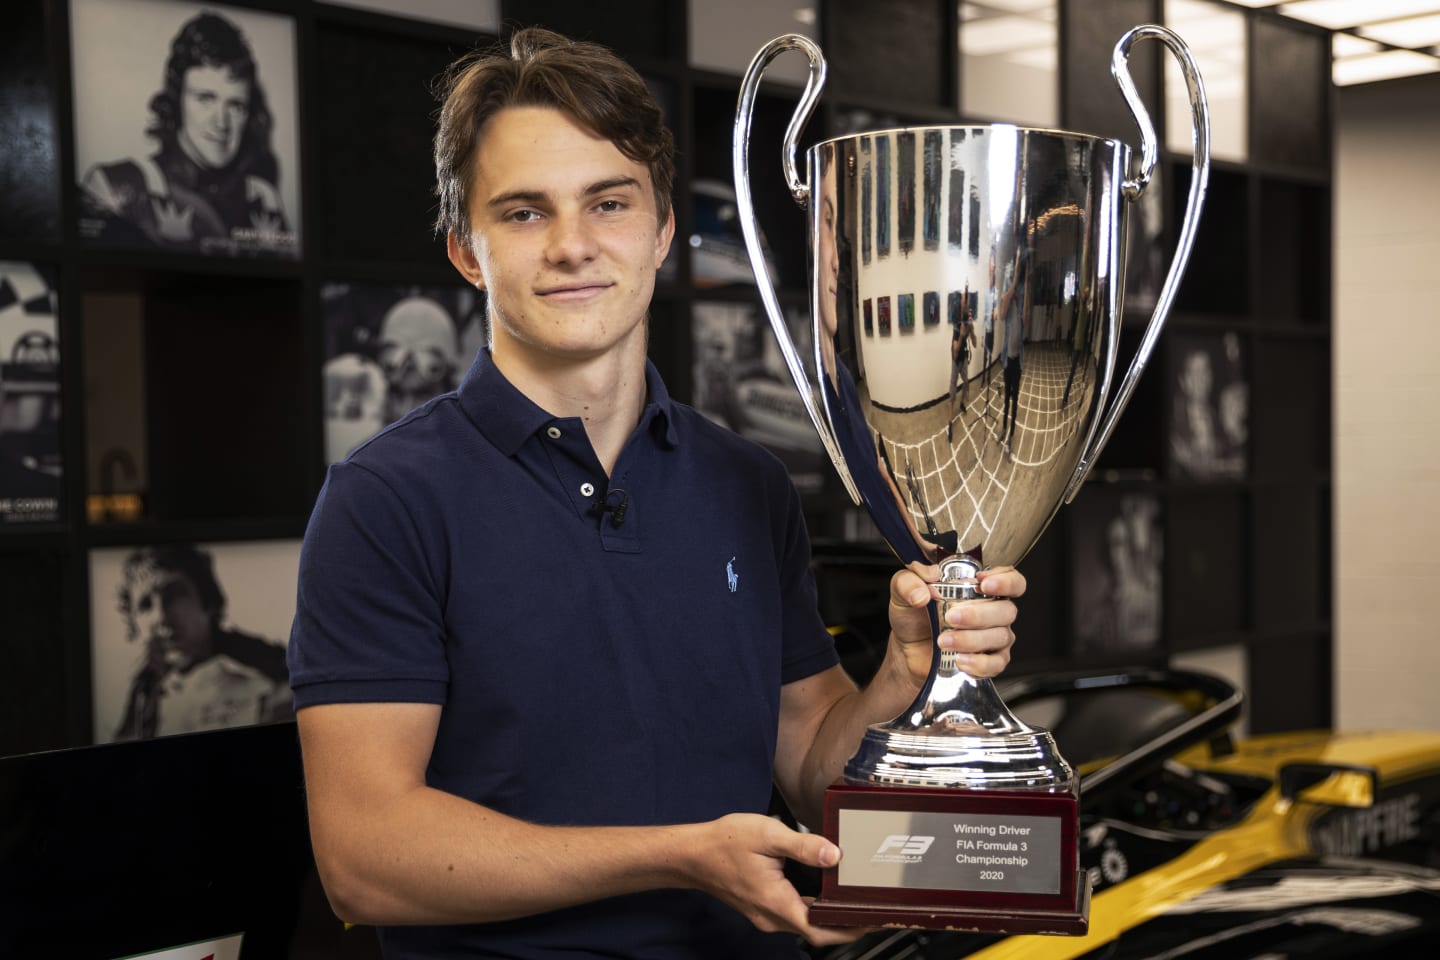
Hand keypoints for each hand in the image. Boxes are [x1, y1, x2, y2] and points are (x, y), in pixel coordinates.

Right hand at [689, 813, 863, 946]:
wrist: (693, 854)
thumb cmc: (724, 843)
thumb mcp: (767, 835)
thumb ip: (803, 845)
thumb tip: (834, 855)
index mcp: (777, 902)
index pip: (820, 929)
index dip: (850, 929)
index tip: (873, 921)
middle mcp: (772, 917)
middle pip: (816, 932)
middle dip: (846, 925)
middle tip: (873, 911)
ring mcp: (765, 915)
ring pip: (805, 925)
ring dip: (830, 919)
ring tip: (855, 903)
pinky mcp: (761, 908)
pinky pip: (794, 916)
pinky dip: (813, 911)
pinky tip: (823, 896)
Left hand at [889, 563, 1023, 684]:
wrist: (906, 651)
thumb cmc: (913, 617)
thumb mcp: (902, 592)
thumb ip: (909, 581)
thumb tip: (926, 586)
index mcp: (978, 588)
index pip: (1011, 580)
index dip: (1005, 581)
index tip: (983, 584)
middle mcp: (992, 611)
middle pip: (1006, 610)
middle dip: (978, 615)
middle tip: (950, 617)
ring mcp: (994, 637)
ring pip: (1000, 636)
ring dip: (971, 639)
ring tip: (943, 641)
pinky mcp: (989, 661)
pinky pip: (996, 663)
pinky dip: (978, 663)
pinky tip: (959, 660)